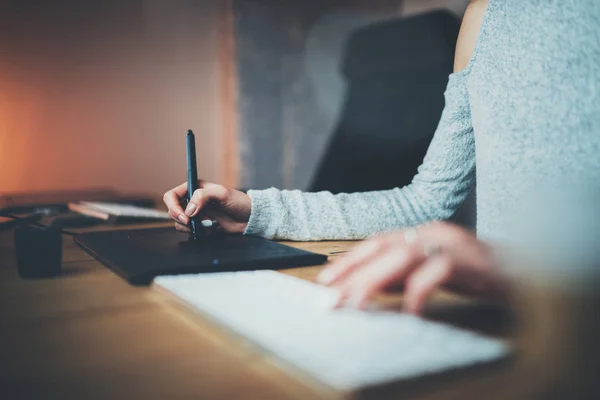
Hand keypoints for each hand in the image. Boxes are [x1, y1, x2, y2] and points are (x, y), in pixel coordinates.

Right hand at [163, 181, 250, 233]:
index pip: (172, 195)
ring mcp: (196, 214)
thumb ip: (203, 196)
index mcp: (195, 188)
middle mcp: (193, 201)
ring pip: (179, 223)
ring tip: (206, 225)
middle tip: (194, 223)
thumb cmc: (239, 201)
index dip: (174, 206)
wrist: (250, 218)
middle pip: (173, 211)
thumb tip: (189, 210)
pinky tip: (211, 229)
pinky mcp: (201, 226)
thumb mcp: (222, 194)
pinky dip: (198, 233)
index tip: (184, 216)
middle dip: (181, 219)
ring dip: (190, 227)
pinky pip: (190, 232)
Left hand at [317, 222, 509, 314]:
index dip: (350, 260)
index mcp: (422, 232)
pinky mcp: (471, 260)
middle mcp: (433, 232)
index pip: (377, 242)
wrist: (527, 272)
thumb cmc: (476, 274)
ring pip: (404, 255)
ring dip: (376, 279)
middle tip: (331, 296)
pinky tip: (411, 311)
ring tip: (356, 302)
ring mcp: (452, 243)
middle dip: (353, 271)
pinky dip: (420, 291)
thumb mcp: (431, 271)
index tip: (326, 279)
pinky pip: (438, 272)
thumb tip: (366, 286)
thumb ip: (403, 274)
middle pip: (384, 247)